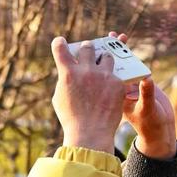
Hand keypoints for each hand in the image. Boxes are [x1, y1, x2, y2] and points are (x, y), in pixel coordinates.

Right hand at [51, 36, 125, 153]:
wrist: (91, 133)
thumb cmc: (71, 118)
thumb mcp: (60, 97)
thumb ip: (65, 80)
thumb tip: (69, 71)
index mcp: (68, 73)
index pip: (60, 48)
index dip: (59, 43)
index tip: (60, 42)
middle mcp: (85, 70)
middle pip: (88, 47)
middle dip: (87, 48)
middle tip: (87, 51)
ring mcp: (103, 75)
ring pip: (106, 56)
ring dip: (103, 60)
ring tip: (102, 67)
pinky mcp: (117, 83)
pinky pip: (115, 74)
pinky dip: (112, 79)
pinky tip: (110, 87)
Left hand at [107, 30, 176, 159]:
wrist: (157, 128)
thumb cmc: (149, 121)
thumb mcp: (146, 109)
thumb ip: (146, 94)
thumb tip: (147, 79)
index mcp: (113, 94)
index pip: (102, 75)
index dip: (100, 60)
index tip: (98, 46)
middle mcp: (117, 88)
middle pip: (110, 65)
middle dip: (110, 50)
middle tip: (110, 36)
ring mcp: (128, 84)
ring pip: (121, 64)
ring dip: (121, 50)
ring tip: (120, 36)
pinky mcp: (138, 81)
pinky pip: (132, 65)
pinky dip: (130, 56)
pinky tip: (127, 46)